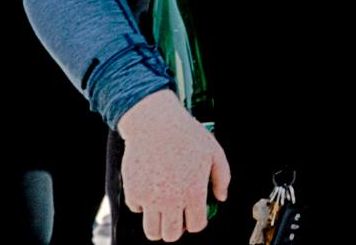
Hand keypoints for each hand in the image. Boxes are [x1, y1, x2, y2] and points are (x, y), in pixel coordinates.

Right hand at [117, 90, 229, 241]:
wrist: (156, 123)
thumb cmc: (188, 136)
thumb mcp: (214, 152)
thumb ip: (222, 178)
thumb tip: (220, 198)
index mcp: (193, 192)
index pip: (196, 226)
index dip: (196, 222)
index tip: (194, 214)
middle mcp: (171, 200)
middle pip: (171, 235)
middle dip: (176, 230)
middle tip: (177, 217)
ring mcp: (149, 198)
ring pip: (152, 232)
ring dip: (158, 226)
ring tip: (162, 213)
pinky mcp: (133, 191)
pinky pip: (137, 209)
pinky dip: (142, 205)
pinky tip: (149, 190)